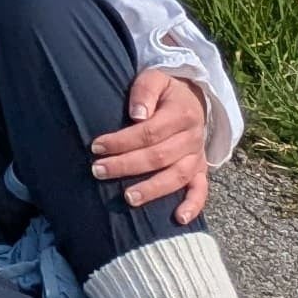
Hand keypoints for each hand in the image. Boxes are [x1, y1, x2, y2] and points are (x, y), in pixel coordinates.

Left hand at [91, 67, 212, 222]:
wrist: (192, 99)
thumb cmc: (165, 91)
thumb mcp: (155, 78)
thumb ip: (144, 91)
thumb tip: (137, 114)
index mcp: (181, 114)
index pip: (149, 132)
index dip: (122, 141)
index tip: (96, 147)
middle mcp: (192, 138)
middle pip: (159, 157)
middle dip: (126, 165)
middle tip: (98, 171)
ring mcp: (198, 157)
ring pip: (177, 177)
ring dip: (152, 189)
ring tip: (128, 198)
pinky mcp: (201, 170)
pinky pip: (201, 191)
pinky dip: (193, 206)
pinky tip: (178, 218)